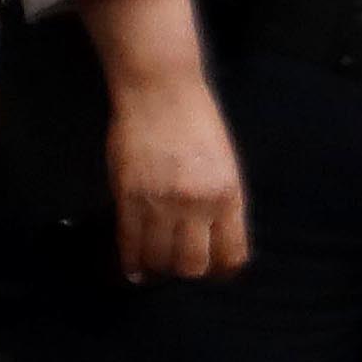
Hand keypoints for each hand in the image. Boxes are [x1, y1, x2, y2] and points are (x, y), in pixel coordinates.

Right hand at [107, 72, 250, 279]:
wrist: (161, 90)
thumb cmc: (196, 121)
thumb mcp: (224, 164)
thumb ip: (221, 202)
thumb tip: (211, 239)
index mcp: (228, 195)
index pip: (231, 254)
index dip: (221, 271)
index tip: (212, 272)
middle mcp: (199, 204)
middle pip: (193, 265)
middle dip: (186, 272)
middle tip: (177, 265)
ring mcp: (162, 202)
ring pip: (160, 260)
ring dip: (157, 269)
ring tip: (153, 265)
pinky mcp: (130, 196)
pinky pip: (130, 244)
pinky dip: (131, 261)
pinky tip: (132, 266)